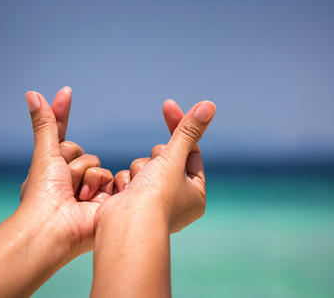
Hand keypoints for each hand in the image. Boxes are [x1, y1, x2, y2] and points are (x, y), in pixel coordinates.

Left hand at [20, 88, 112, 256]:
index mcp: (52, 168)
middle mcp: (69, 177)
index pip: (60, 133)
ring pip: (95, 164)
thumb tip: (32, 92)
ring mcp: (87, 188)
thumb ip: (46, 123)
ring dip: (85, 178)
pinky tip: (89, 201)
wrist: (55, 226)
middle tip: (62, 182)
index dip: (62, 112)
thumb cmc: (44, 193)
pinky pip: (108, 177)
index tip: (66, 92)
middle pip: (80, 152)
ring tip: (76, 196)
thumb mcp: (46, 154)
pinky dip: (99, 186)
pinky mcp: (103, 198)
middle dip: (72, 164)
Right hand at [98, 99, 215, 232]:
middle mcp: (177, 200)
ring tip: (140, 189)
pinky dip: (127, 182)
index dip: (180, 129)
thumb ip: (188, 131)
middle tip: (155, 173)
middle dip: (157, 159)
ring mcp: (154, 203)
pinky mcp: (133, 203)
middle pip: (166, 158)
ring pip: (145, 166)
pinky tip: (126, 195)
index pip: (191, 152)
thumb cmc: (155, 196)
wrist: (124, 227)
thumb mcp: (174, 158)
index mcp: (195, 194)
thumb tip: (208, 105)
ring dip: (140, 171)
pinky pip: (130, 178)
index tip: (169, 106)